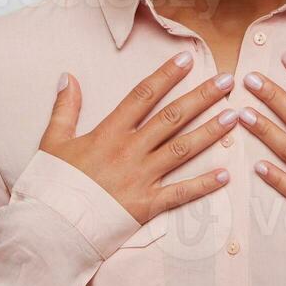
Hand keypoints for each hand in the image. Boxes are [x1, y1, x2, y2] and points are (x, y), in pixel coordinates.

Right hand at [40, 51, 238, 225]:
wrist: (51, 226)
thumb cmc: (51, 185)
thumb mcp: (53, 141)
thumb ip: (65, 108)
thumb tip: (69, 77)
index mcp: (108, 132)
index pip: (143, 96)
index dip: (166, 75)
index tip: (188, 59)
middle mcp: (130, 151)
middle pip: (172, 117)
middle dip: (202, 97)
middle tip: (227, 81)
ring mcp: (141, 177)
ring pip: (183, 149)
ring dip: (211, 132)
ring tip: (235, 116)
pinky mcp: (146, 205)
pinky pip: (180, 194)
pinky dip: (203, 185)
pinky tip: (225, 175)